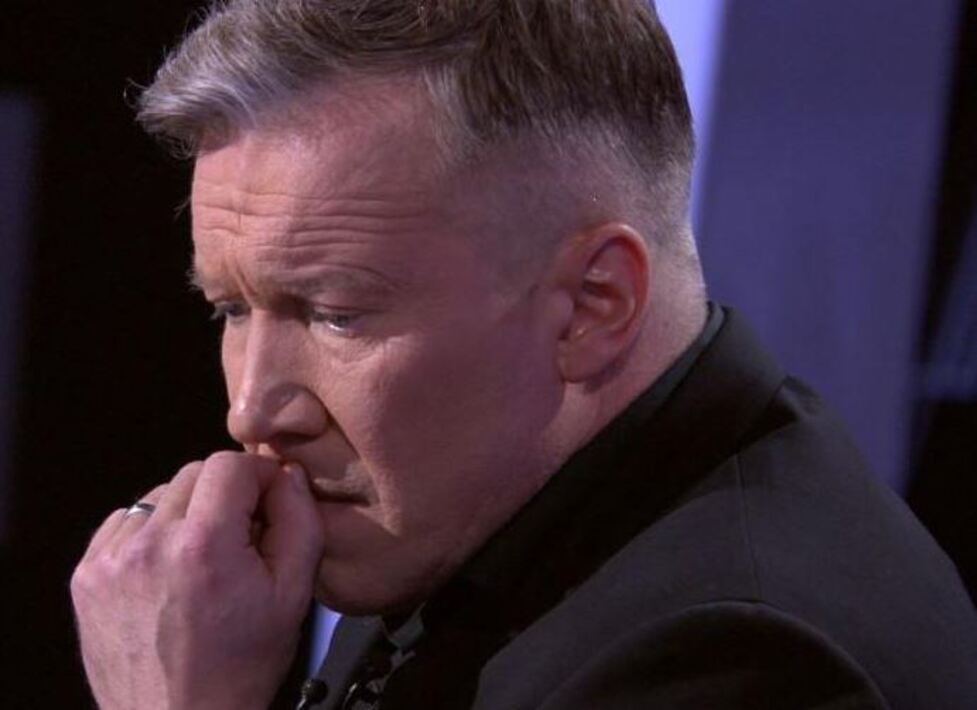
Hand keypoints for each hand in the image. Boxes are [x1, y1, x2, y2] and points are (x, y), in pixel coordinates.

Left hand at [70, 452, 325, 709]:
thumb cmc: (238, 667)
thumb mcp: (294, 594)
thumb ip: (300, 521)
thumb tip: (288, 475)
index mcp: (203, 545)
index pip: (229, 463)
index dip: (257, 475)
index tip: (267, 499)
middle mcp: (149, 544)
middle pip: (193, 473)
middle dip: (225, 494)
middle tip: (240, 535)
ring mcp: (110, 559)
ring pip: (159, 496)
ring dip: (186, 512)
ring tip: (202, 558)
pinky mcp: (87, 575)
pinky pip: (125, 522)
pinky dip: (151, 533)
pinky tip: (169, 568)